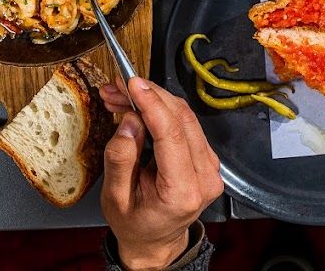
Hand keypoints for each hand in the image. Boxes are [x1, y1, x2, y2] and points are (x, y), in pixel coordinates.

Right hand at [99, 78, 222, 270]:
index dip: (152, 104)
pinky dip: (161, 111)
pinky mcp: (206, 157)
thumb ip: (121, 160)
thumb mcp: (115, 198)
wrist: (154, 241)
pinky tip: (138, 107)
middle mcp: (204, 178)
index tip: (131, 84)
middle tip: (118, 86)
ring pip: (185, 116)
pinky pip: (186, 124)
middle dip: (148, 96)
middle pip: (182, 119)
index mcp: (183, 192)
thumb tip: (129, 121)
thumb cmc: (135, 224)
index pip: (172, 134)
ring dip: (153, 100)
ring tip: (121, 95)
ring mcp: (210, 166)